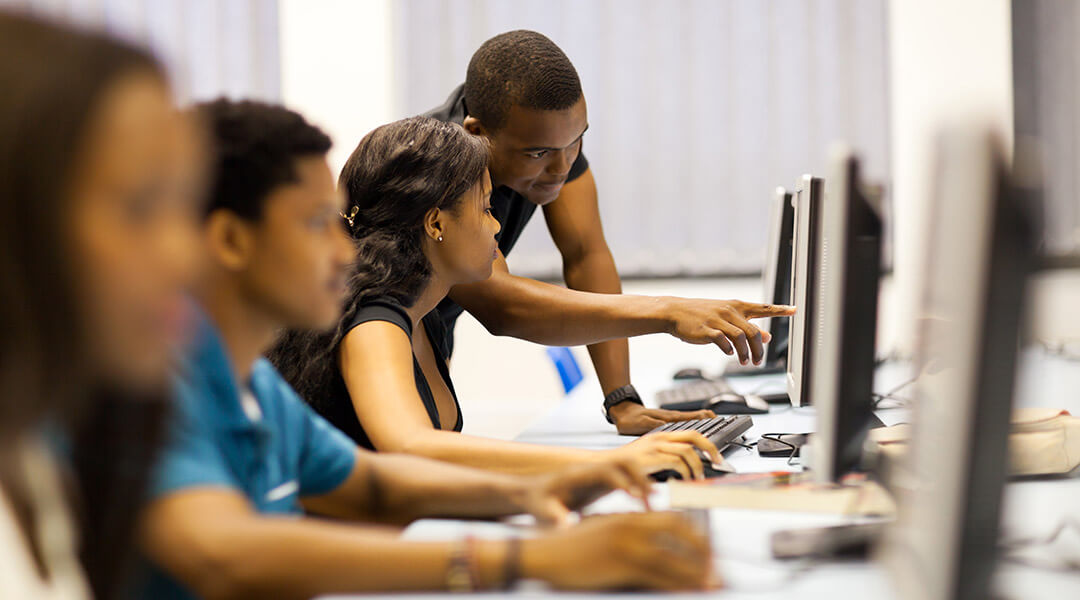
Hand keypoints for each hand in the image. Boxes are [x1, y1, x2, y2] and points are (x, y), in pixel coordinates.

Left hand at [516, 459, 654, 525]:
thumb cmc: (535, 502)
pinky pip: (625, 480)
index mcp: (577, 474)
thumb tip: (566, 527)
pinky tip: (642, 508)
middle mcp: (591, 470)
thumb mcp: (541, 510)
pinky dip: (637, 489)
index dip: (622, 481)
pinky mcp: (601, 483)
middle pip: (622, 462)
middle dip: (639, 477)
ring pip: (627, 468)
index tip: (635, 497)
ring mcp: (597, 475)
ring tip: (651, 503)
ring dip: (642, 481)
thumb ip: (553, 516)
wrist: (531, 494)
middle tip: (651, 499)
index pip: (605, 470)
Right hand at [521, 512, 716, 590]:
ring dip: (697, 573)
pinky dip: (678, 585)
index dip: (695, 535)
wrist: (542, 553)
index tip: (708, 549)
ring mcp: (627, 545)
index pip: (673, 519)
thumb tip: (650, 548)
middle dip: (703, 551)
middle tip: (715, 568)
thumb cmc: (568, 546)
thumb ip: (627, 534)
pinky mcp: (620, 565)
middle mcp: (631, 526)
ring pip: (674, 558)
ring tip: (712, 584)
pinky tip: (688, 592)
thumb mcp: (602, 531)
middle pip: (681, 533)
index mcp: (628, 516)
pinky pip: (659, 577)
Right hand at [605, 430, 721, 479]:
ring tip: (697, 477)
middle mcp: (659, 438)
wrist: (603, 467)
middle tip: (718, 461)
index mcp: (660, 436)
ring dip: (697, 465)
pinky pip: (676, 461)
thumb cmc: (625, 467)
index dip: (707, 443)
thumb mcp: (649, 458)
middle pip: (693, 436)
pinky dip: (685, 471)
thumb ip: (666, 458)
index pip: (691, 433)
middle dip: (710, 448)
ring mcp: (654, 446)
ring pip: (687, 450)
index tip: (717, 455)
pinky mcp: (650, 458)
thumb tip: (686, 468)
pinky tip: (684, 479)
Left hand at [608, 401, 716, 434]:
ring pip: (691, 420)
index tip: (716, 420)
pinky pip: (684, 422)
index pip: (691, 418)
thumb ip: (655, 426)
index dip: (704, 419)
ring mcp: (670, 419)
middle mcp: (671, 417)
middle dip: (709, 420)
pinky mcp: (666, 421)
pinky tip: (697, 427)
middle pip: (695, 417)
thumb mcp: (641, 424)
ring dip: (704, 421)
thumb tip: (669, 428)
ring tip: (716, 423)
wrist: (621, 412)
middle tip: (722, 422)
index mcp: (668, 418)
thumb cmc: (630, 419)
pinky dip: (694, 423)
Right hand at [663, 298, 795, 364]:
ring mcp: (718, 319)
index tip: (795, 310)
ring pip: (741, 337)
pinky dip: (729, 350)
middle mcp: (730, 311)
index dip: (780, 310)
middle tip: (758, 361)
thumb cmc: (702, 314)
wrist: (676, 311)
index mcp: (737, 306)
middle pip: (753, 331)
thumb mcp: (726, 317)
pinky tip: (730, 354)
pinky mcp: (707, 329)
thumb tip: (767, 337)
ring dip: (746, 353)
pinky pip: (723, 341)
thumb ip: (746, 326)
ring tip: (745, 362)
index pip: (763, 307)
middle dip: (759, 349)